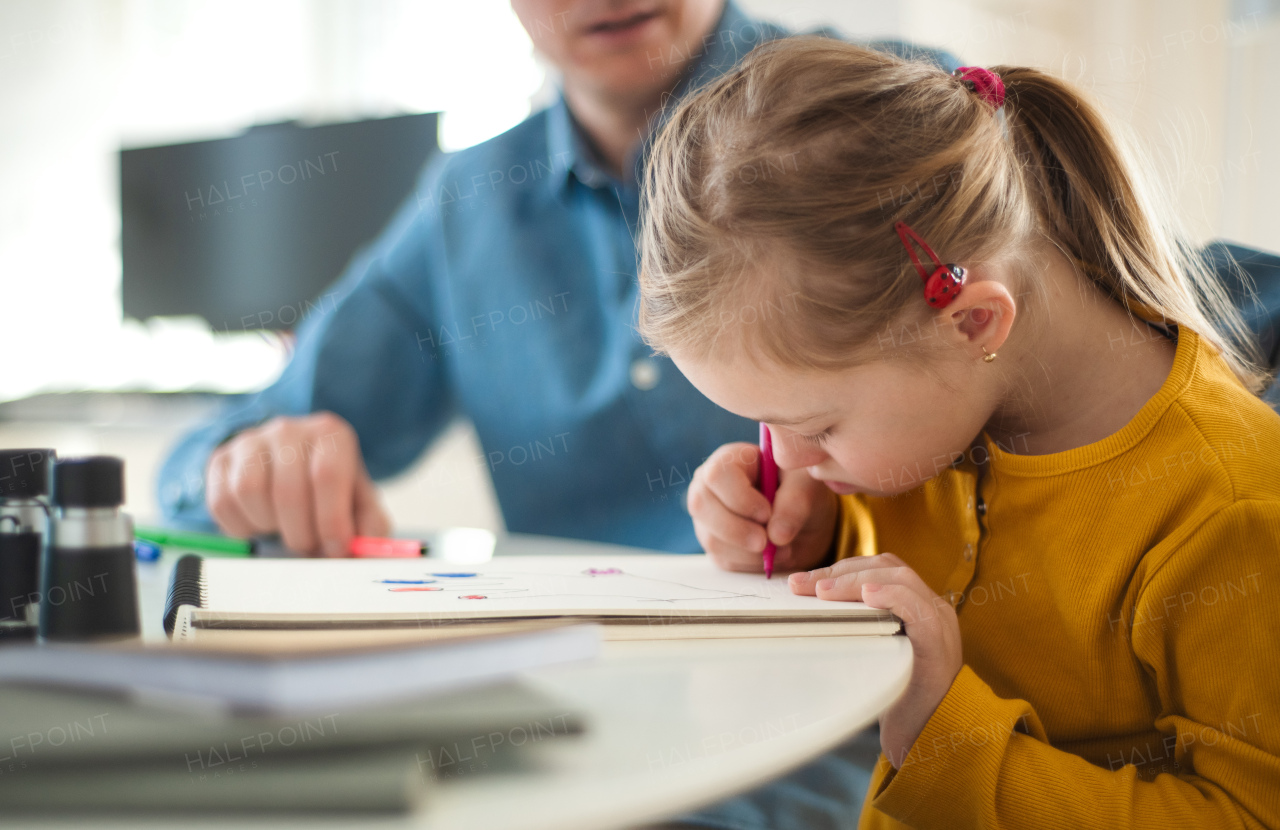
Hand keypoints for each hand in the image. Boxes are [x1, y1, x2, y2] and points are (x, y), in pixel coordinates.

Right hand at [205, 412, 390, 556]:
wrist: (294, 468)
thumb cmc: (332, 492)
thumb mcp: (361, 505)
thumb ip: (371, 529)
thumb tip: (361, 553)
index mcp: (330, 434)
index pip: (327, 475)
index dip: (331, 520)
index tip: (336, 548)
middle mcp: (289, 429)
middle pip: (288, 491)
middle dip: (301, 534)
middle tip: (309, 547)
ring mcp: (250, 441)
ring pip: (249, 493)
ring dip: (269, 526)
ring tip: (285, 528)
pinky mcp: (220, 459)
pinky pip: (221, 502)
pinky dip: (241, 527)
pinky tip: (261, 523)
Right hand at [687, 442, 838, 572]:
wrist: (805, 521)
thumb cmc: (801, 491)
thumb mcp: (806, 486)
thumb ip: (795, 502)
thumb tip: (777, 535)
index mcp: (730, 460)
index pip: (718, 474)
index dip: (740, 497)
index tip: (767, 513)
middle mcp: (710, 486)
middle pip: (702, 505)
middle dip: (737, 529)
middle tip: (767, 542)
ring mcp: (708, 517)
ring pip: (711, 538)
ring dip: (748, 551)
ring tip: (781, 549)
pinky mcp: (715, 544)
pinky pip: (722, 559)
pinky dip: (750, 563)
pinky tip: (771, 555)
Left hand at [790, 554, 962, 767]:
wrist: (927, 738)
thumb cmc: (896, 698)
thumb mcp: (874, 653)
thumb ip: (859, 628)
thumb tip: (812, 608)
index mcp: (917, 607)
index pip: (880, 571)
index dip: (842, 569)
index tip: (805, 580)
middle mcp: (932, 609)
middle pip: (887, 568)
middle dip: (840, 571)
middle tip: (802, 585)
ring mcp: (939, 625)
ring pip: (900, 579)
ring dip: (856, 581)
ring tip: (822, 591)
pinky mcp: (939, 645)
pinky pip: (918, 609)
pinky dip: (891, 596)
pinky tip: (867, 595)